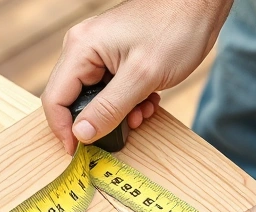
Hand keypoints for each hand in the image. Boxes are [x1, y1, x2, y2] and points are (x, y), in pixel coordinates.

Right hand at [42, 0, 232, 152]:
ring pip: (95, 98)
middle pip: (73, 100)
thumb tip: (81, 135)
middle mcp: (83, 49)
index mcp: (81, 49)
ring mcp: (99, 52)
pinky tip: (147, 101)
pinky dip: (127, 102)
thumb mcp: (142, 77)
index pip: (55, 98)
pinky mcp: (115, 57)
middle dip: (99, 121)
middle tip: (125, 129)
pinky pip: (110, 90)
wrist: (200, 6)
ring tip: (143, 112)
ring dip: (118, 114)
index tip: (76, 153)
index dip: (63, 130)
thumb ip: (109, 109)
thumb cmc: (175, 29)